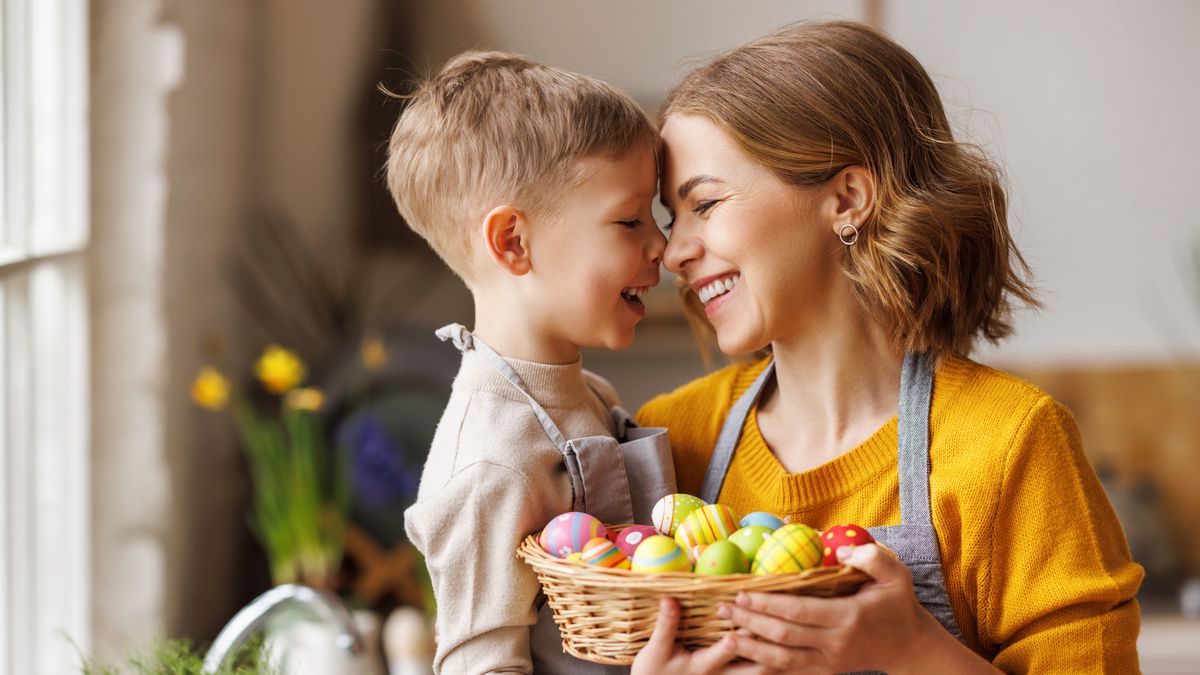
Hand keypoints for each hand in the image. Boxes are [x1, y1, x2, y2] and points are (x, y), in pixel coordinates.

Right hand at [632, 597, 774, 674]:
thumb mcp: (655, 651)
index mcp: (704, 666)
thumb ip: (666, 625)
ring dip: (776, 656)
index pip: (731, 648)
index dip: (746, 630)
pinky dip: (770, 665)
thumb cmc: (653, 673)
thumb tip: (670, 598)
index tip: (760, 610)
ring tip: (792, 635)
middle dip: (772, 645)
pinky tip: (781, 650)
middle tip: (788, 624)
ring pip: (761, 673)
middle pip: (757, 666)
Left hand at [719, 544, 998, 673]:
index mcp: (848, 617)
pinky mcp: (826, 670)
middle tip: (723, 609)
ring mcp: (830, 661)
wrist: (910, 645)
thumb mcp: (896, 574)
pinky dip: (765, 665)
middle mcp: (836, 643)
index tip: (742, 593)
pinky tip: (745, 656)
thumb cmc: (898, 603)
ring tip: (725, 636)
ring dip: (751, 648)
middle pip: (784, 636)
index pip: (799, 612)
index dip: (768, 605)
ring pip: (783, 660)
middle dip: (750, 623)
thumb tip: (839, 550)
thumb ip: (870, 557)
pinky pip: (791, 670)